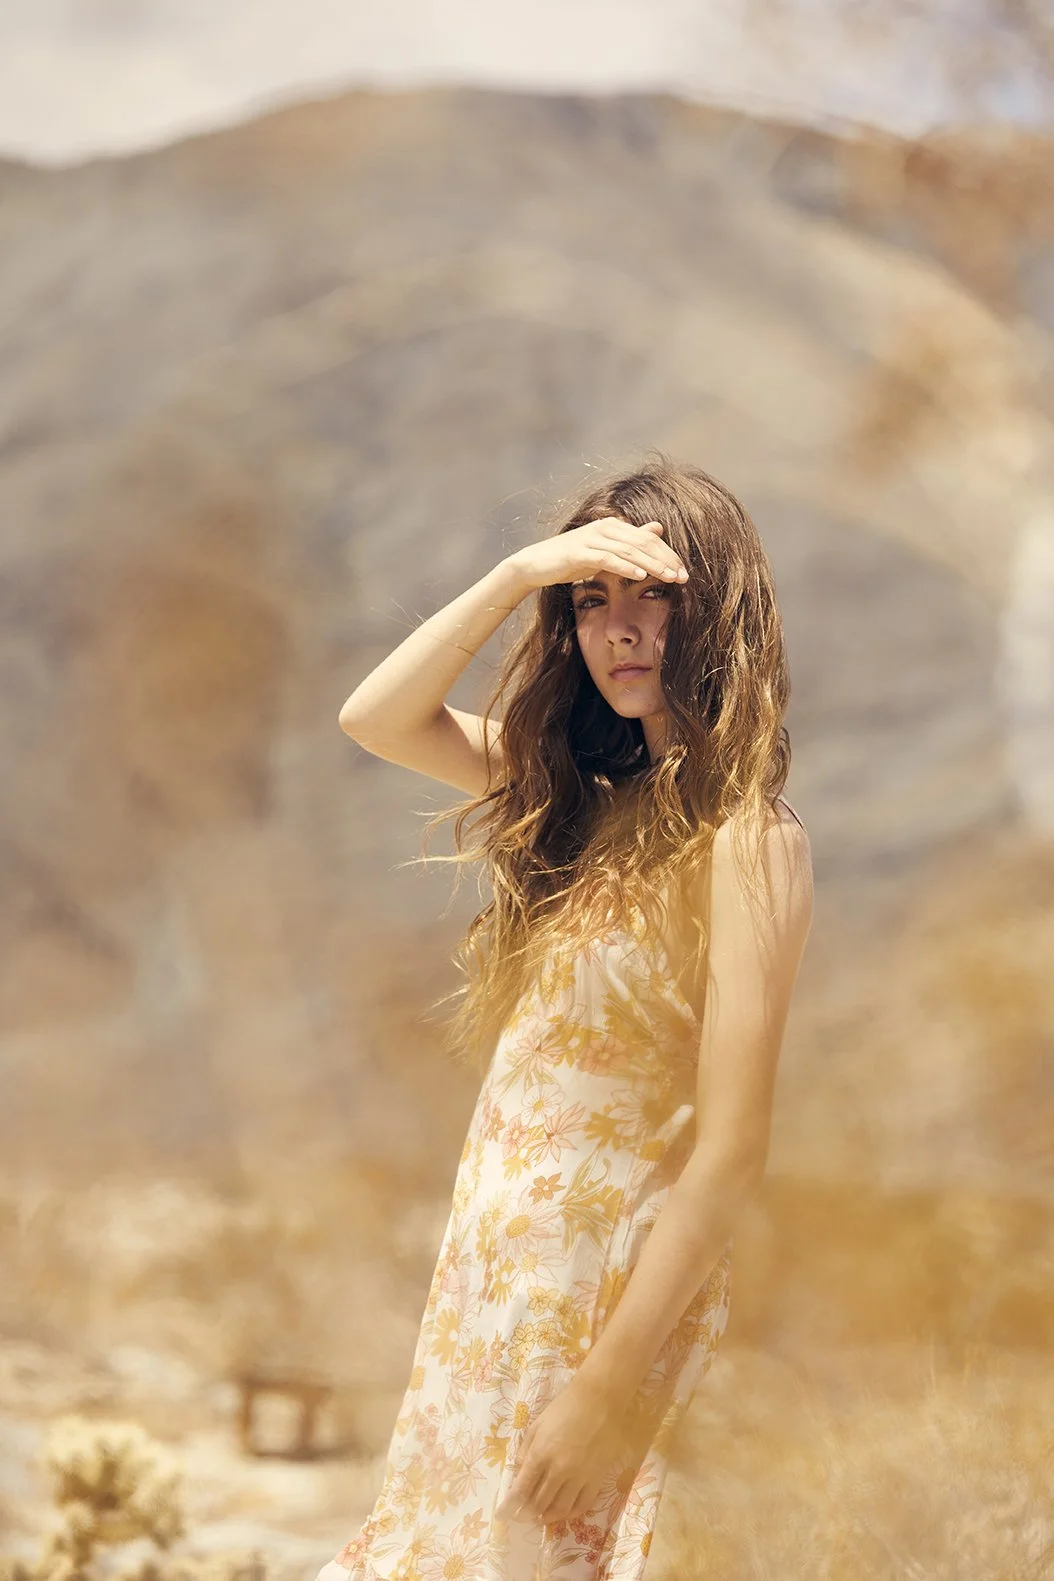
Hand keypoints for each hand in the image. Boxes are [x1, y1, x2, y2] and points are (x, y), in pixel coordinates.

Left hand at [495, 1378, 634, 1526]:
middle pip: (538, 1503)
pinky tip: (563, 1512)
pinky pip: (582, 1505)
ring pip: (559, 1509)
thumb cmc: (565, 1408)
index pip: (520, 1489)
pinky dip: (570, 1514)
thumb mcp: (538, 1424)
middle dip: (525, 1514)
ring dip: (546, 1517)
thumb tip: (518, 1471)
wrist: (600, 1401)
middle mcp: (558, 1470)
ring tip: (539, 1518)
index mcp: (540, 1454)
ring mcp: (579, 1476)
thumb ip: (526, 1449)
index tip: (501, 1515)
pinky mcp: (596, 1479)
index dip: (509, 1506)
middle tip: (519, 1516)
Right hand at [508, 518, 687, 593]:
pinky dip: (626, 567)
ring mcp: (592, 538)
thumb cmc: (572, 559)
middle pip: (643, 543)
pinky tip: (641, 576)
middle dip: (665, 560)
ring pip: (629, 551)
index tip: (684, 572)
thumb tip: (658, 528)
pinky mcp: (580, 552)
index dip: (668, 555)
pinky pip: (608, 559)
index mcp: (614, 526)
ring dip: (652, 565)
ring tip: (669, 578)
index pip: (648, 540)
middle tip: (683, 577)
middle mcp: (606, 528)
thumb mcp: (605, 550)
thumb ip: (630, 540)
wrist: (536, 564)